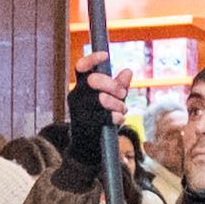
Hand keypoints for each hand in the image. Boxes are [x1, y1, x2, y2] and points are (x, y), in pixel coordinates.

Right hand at [61, 61, 119, 177]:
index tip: (106, 55)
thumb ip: (120, 86)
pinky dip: (117, 117)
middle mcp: (76, 96)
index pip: (81, 67)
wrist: (87, 148)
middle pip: (95, 80)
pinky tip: (118, 119)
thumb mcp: (111, 100)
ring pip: (102, 99)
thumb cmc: (100, 118)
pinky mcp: (85, 125)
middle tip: (122, 93)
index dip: (92, 58)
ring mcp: (78, 110)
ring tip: (122, 109)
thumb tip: (128, 71)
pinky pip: (105, 116)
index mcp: (81, 86)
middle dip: (113, 85)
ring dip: (118, 104)